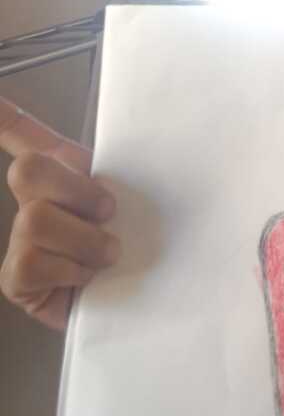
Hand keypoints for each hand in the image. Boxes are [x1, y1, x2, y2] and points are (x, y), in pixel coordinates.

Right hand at [0, 97, 119, 329]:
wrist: (137, 300)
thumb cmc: (138, 244)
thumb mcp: (137, 201)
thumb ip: (126, 174)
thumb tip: (121, 149)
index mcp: (67, 174)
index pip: (24, 133)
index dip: (7, 115)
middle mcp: (36, 199)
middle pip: (29, 169)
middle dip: (77, 190)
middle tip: (109, 213)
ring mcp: (20, 239)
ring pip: (36, 219)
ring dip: (84, 240)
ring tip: (107, 254)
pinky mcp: (16, 278)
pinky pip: (33, 261)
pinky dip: (71, 270)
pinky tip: (86, 277)